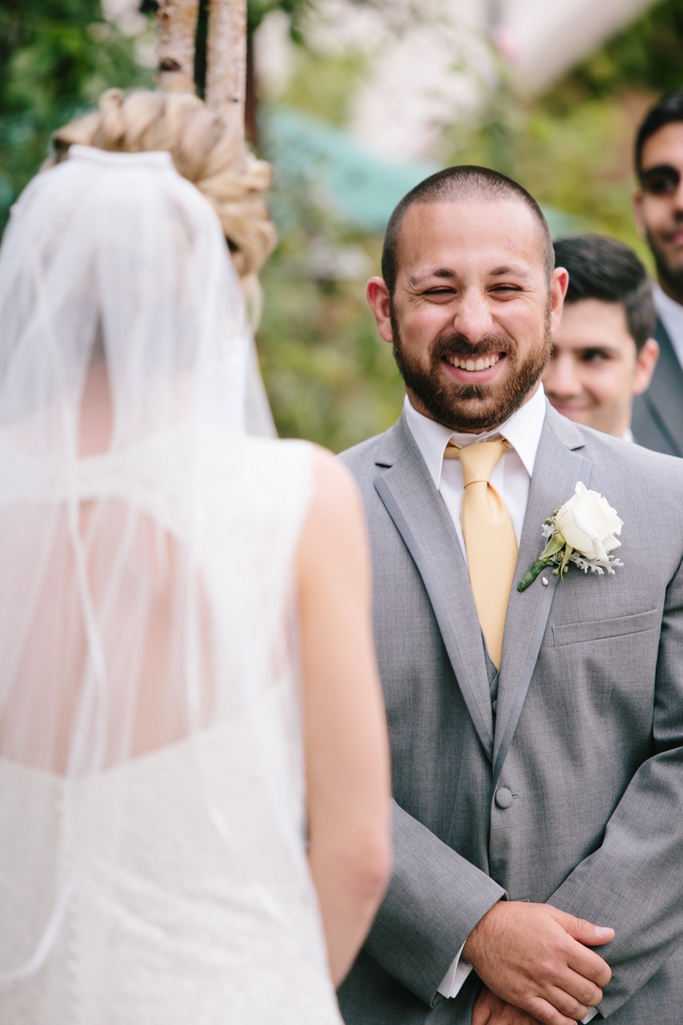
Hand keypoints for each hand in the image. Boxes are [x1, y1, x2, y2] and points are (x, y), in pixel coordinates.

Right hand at [463, 901, 613, 1024]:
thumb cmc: (516, 919)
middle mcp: (553, 968)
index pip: (600, 971)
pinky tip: (568, 1018)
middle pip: (590, 994)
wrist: (481, 929)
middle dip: (595, 993)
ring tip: (577, 1000)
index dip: (603, 974)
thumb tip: (609, 934)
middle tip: (588, 987)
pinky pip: (552, 1020)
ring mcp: (538, 985)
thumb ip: (581, 927)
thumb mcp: (550, 914)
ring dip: (582, 1008)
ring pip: (574, 1010)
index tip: (597, 972)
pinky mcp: (524, 998)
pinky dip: (565, 1023)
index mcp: (562, 946)